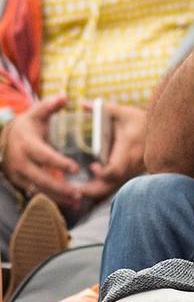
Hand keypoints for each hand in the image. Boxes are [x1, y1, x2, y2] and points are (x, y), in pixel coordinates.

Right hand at [2, 95, 83, 209]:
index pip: (43, 155)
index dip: (58, 163)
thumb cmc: (29, 126)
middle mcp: (20, 161)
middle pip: (40, 178)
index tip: (75, 168)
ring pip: (39, 189)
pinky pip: (37, 193)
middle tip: (79, 192)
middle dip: (59, 187)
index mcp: (27, 143)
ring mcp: (19, 174)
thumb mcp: (37, 114)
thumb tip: (65, 97)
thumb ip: (50, 106)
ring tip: (77, 202)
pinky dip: (54, 200)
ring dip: (58, 197)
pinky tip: (70, 204)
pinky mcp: (21, 182)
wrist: (6, 138)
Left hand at [79, 102, 145, 200]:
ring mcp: (133, 171)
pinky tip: (91, 189)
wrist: (165, 131)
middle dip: (94, 190)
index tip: (92, 166)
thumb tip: (83, 104)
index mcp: (128, 150)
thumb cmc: (140, 120)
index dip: (103, 173)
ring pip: (115, 188)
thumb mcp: (122, 112)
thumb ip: (103, 109)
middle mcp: (132, 164)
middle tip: (75, 190)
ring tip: (79, 191)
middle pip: (112, 185)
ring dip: (97, 192)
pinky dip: (104, 188)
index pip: (115, 170)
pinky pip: (117, 185)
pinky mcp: (132, 173)